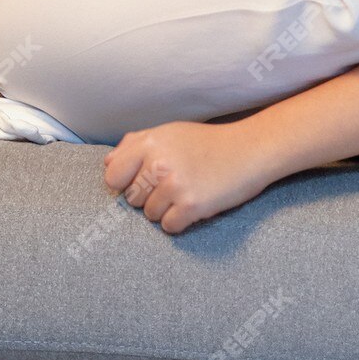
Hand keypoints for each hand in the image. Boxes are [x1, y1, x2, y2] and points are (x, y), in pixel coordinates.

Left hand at [102, 120, 276, 233]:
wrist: (250, 150)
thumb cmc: (208, 143)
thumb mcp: (170, 133)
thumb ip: (136, 144)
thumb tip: (107, 163)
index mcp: (150, 142)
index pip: (113, 176)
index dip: (126, 182)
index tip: (144, 181)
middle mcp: (159, 163)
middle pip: (131, 198)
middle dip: (149, 197)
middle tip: (174, 185)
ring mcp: (175, 185)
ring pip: (150, 215)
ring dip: (166, 210)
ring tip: (187, 192)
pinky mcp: (192, 205)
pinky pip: (169, 227)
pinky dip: (181, 222)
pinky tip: (194, 205)